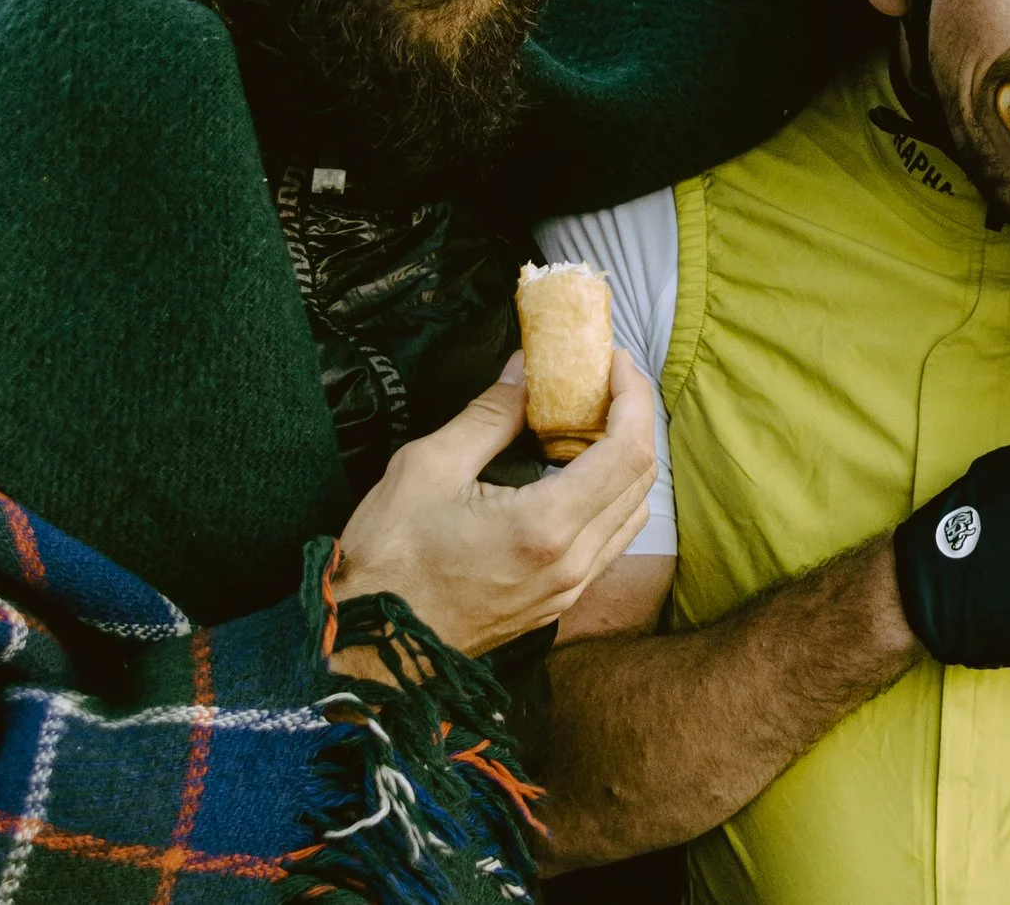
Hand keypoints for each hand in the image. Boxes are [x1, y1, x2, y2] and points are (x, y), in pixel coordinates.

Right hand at [331, 349, 659, 660]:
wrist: (368, 647)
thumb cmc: (388, 559)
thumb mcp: (427, 467)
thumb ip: (489, 415)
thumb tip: (526, 372)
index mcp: (547, 527)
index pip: (628, 451)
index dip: (634, 397)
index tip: (616, 362)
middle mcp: (573, 563)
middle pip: (640, 480)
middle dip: (633, 421)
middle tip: (604, 384)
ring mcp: (568, 590)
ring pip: (631, 514)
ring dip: (625, 463)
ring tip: (590, 425)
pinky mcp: (556, 604)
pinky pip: (608, 543)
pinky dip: (608, 499)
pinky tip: (572, 476)